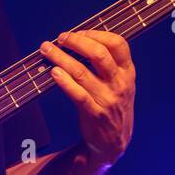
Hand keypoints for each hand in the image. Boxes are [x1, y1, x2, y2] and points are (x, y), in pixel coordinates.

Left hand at [40, 30, 134, 166]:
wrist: (115, 142)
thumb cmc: (113, 106)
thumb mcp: (121, 83)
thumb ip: (108, 64)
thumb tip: (80, 39)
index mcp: (128, 72)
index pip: (118, 43)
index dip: (96, 33)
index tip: (79, 32)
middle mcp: (120, 83)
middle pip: (99, 54)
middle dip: (76, 42)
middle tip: (60, 39)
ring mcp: (108, 99)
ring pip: (82, 72)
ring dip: (60, 58)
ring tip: (47, 50)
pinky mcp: (95, 113)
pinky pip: (77, 94)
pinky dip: (64, 81)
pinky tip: (54, 72)